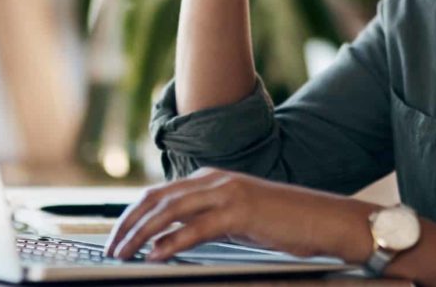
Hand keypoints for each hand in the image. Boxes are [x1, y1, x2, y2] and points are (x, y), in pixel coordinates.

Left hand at [104, 167, 376, 262]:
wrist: (324, 218)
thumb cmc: (284, 222)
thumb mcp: (236, 217)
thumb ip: (206, 218)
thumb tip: (171, 237)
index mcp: (210, 179)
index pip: (158, 194)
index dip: (131, 215)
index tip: (116, 236)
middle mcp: (214, 180)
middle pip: (156, 199)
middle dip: (128, 224)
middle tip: (111, 248)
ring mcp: (227, 193)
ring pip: (170, 211)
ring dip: (142, 235)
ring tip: (125, 254)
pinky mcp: (241, 211)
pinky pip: (197, 228)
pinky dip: (172, 242)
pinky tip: (157, 256)